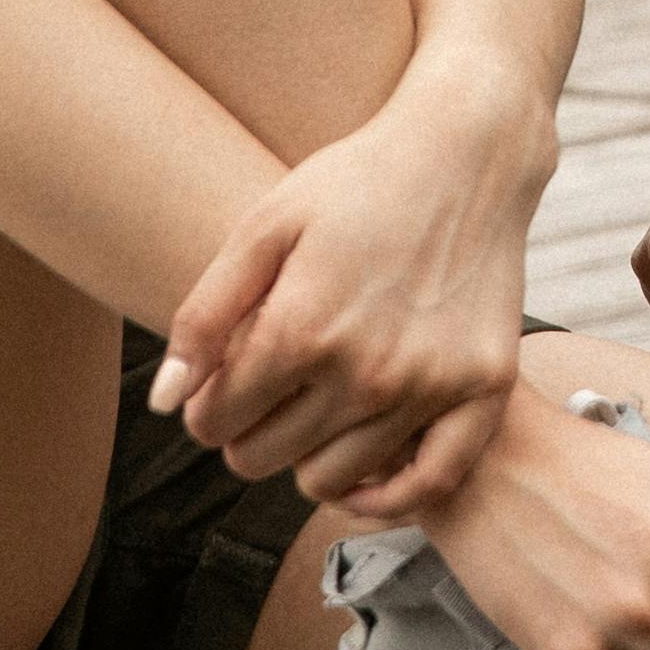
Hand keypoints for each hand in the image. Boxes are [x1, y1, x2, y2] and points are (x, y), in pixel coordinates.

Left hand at [151, 96, 527, 521]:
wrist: (467, 154)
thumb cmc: (355, 183)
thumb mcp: (265, 227)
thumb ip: (205, 316)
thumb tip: (166, 403)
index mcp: (300, 327)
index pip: (217, 419)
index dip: (203, 409)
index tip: (216, 390)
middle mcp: (365, 370)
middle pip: (265, 457)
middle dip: (246, 434)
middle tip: (262, 399)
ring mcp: (429, 385)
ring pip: (332, 480)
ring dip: (305, 458)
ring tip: (310, 415)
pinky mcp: (484, 389)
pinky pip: (429, 485)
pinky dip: (387, 495)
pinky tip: (362, 477)